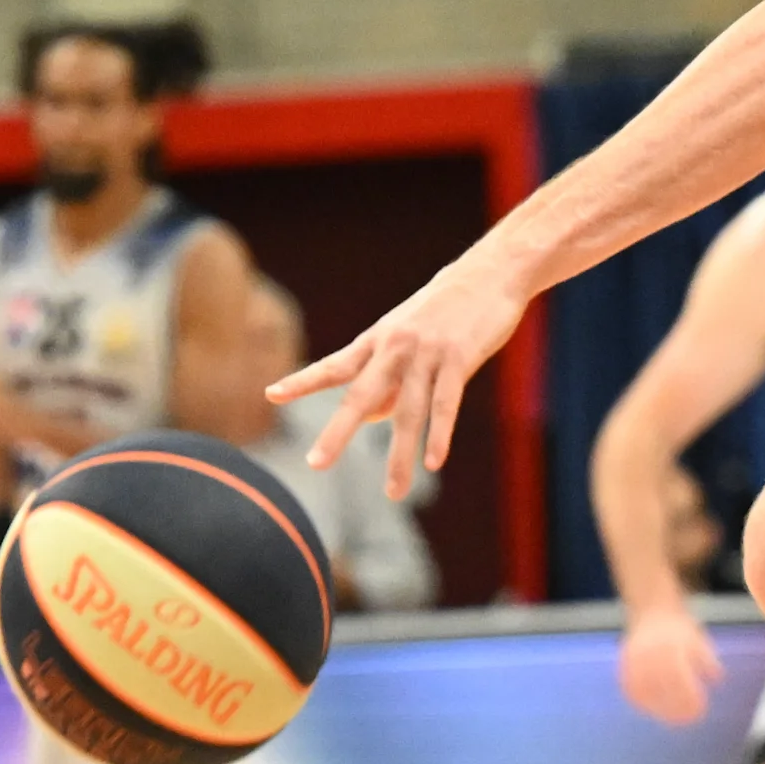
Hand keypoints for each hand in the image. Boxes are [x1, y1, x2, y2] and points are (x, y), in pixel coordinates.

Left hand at [276, 253, 528, 500]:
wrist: (492, 271)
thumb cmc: (449, 307)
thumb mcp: (409, 336)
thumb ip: (389, 377)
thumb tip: (371, 417)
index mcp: (378, 339)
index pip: (334, 364)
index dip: (303, 381)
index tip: (271, 394)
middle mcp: (395, 346)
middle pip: (362, 395)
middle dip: (338, 432)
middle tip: (316, 464)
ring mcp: (427, 352)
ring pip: (408, 411)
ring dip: (401, 455)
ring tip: (394, 492)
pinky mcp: (459, 357)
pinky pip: (446, 403)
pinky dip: (439, 435)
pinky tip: (434, 462)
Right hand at [616, 607, 722, 724]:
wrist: (653, 611)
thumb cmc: (680, 629)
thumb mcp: (699, 641)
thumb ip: (708, 661)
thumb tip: (718, 680)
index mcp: (672, 648)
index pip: (682, 681)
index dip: (690, 700)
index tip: (699, 712)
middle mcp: (652, 654)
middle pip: (662, 690)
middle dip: (675, 709)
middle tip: (686, 721)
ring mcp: (635, 659)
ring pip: (644, 692)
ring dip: (656, 709)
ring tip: (669, 718)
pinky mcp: (625, 663)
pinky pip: (629, 688)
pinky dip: (639, 701)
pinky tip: (650, 709)